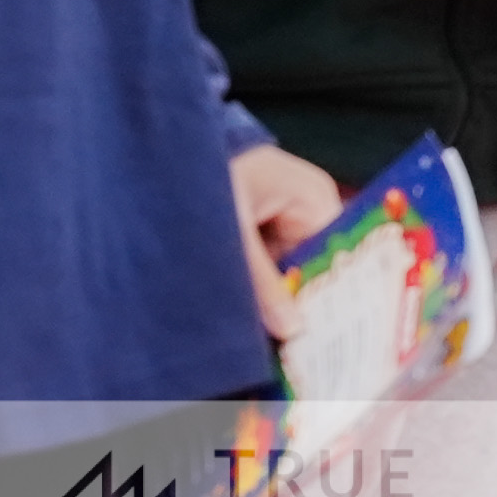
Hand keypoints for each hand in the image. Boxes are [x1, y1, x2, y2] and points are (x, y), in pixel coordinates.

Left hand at [227, 145, 341, 344]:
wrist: (157, 147)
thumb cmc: (208, 173)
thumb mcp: (233, 232)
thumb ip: (261, 281)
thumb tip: (293, 331)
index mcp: (316, 200)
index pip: (340, 256)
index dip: (330, 295)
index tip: (318, 340)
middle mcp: (306, 208)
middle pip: (312, 266)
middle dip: (294, 303)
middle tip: (284, 350)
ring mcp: (281, 216)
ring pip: (285, 269)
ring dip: (269, 296)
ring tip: (256, 334)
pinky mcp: (256, 224)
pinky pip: (265, 263)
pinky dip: (254, 285)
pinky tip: (243, 311)